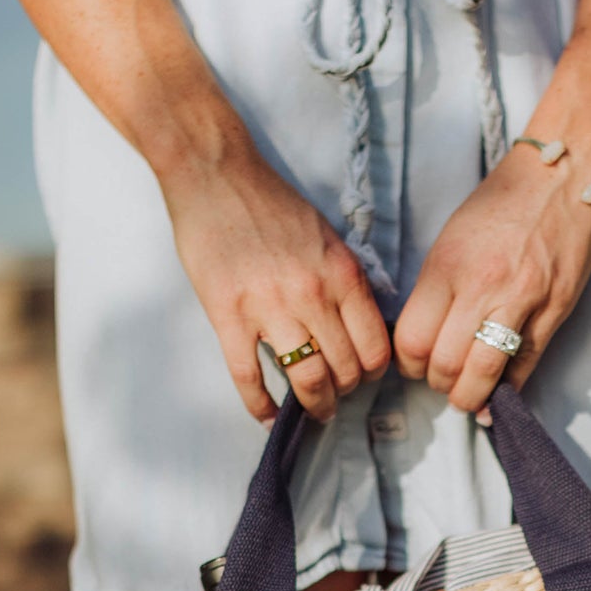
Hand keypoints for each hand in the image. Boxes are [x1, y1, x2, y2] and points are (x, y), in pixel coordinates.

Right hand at [160, 156, 391, 422]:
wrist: (215, 173)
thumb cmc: (271, 202)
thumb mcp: (328, 238)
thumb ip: (345, 283)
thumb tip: (360, 328)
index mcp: (342, 275)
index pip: (375, 347)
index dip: (372, 373)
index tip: (362, 376)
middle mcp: (313, 294)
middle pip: (345, 369)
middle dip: (344, 392)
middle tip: (335, 395)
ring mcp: (270, 307)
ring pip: (306, 379)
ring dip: (314, 404)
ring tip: (311, 409)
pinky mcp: (229, 315)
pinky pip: (249, 376)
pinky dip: (260, 405)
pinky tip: (267, 416)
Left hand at [394, 148, 590, 415]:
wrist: (560, 177)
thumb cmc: (501, 204)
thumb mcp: (451, 239)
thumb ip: (436, 290)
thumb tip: (425, 339)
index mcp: (446, 266)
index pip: (412, 340)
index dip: (408, 365)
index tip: (414, 366)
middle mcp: (481, 287)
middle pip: (445, 364)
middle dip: (439, 385)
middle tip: (442, 382)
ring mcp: (521, 301)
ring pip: (485, 373)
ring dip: (471, 396)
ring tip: (468, 397)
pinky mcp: (554, 311)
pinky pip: (526, 364)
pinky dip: (509, 387)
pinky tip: (500, 392)